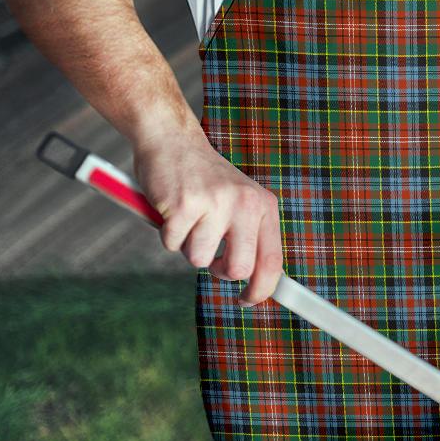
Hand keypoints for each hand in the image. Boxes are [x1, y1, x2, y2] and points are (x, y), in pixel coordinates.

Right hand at [132, 130, 282, 304]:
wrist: (172, 139)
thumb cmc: (204, 180)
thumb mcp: (239, 202)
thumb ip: (250, 237)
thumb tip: (258, 284)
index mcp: (263, 205)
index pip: (272, 261)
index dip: (262, 290)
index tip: (248, 301)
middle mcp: (245, 203)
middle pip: (239, 269)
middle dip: (219, 270)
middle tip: (210, 254)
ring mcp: (215, 203)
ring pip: (199, 259)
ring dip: (187, 245)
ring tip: (188, 217)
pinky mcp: (184, 205)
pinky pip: (172, 244)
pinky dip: (167, 233)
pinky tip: (171, 208)